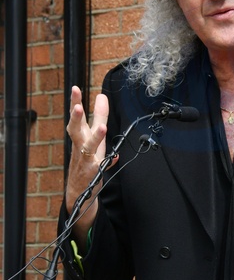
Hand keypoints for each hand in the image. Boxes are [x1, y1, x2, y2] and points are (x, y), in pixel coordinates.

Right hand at [65, 86, 109, 245]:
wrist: (79, 191)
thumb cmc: (87, 159)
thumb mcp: (95, 135)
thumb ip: (99, 116)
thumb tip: (102, 96)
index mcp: (81, 135)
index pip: (79, 116)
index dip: (76, 102)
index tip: (75, 88)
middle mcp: (80, 145)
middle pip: (76, 129)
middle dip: (76, 117)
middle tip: (76, 106)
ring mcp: (84, 159)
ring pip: (87, 146)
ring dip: (95, 137)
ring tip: (102, 128)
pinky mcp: (91, 172)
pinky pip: (98, 165)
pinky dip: (104, 161)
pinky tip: (111, 158)